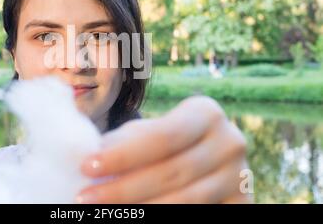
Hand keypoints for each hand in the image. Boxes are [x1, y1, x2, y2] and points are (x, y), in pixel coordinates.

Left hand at [76, 96, 251, 202]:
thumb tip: (89, 153)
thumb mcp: (146, 134)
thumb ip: (125, 140)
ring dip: (139, 208)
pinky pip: (197, 213)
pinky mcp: (242, 205)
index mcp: (207, 113)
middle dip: (123, 188)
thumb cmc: (164, 144)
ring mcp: (240, 176)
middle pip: (171, 172)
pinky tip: (135, 215)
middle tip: (85, 198)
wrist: (204, 160)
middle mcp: (230, 142)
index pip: (162, 137)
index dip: (122, 155)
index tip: (86, 167)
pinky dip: (161, 215)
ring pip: (183, 201)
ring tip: (102, 211)